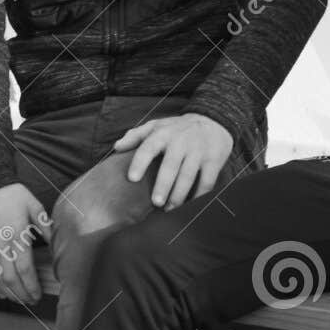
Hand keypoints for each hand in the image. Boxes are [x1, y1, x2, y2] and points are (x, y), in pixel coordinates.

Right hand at [0, 183, 50, 305]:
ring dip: (7, 293)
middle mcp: (0, 246)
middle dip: (21, 294)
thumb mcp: (35, 206)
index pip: (24, 271)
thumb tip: (55, 243)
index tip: (38, 295)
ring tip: (18, 300)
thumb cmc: (13, 195)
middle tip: (30, 301)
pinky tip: (0, 291)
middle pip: (10, 280)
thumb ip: (45, 227)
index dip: (31, 287)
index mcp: (16, 237)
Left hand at [113, 113, 233, 209]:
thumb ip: (135, 136)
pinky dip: (199, 195)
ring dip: (179, 195)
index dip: (140, 163)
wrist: (213, 120)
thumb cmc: (176, 128)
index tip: (132, 178)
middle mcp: (181, 141)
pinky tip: (189, 205)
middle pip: (170, 166)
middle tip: (155, 203)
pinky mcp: (214, 160)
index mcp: (163, 134)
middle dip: (163, 185)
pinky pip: (207, 180)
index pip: (148, 148)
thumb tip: (116, 147)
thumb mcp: (156, 126)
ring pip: (188, 176)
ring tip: (169, 209)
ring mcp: (199, 151)